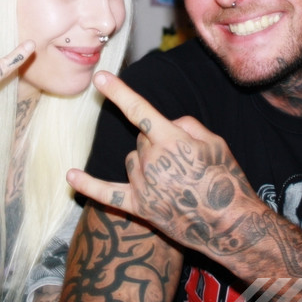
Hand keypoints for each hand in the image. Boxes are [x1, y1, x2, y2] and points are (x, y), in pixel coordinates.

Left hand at [67, 72, 262, 257]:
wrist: (231, 225)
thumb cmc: (226, 179)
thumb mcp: (216, 142)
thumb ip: (186, 125)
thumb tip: (167, 126)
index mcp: (171, 141)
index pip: (139, 109)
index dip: (118, 91)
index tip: (100, 76)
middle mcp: (151, 162)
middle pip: (142, 139)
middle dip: (158, 142)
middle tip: (186, 162)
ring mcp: (143, 186)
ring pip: (132, 160)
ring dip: (147, 163)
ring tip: (176, 180)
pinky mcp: (139, 207)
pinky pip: (107, 193)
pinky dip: (88, 185)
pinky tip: (70, 176)